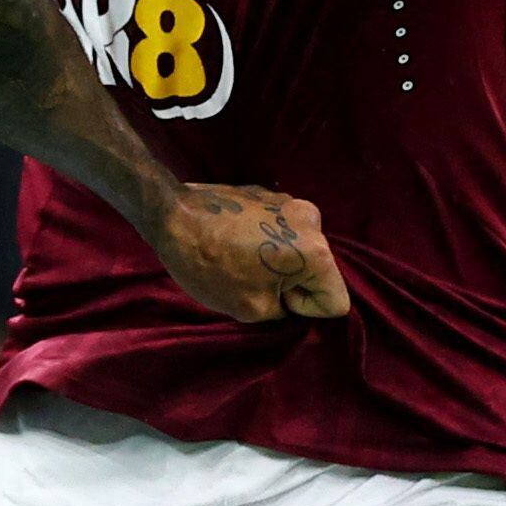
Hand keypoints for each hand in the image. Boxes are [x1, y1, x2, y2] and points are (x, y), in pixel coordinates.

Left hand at [154, 183, 349, 322]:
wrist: (170, 215)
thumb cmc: (210, 265)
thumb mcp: (252, 309)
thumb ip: (284, 311)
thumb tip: (288, 299)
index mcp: (317, 250)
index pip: (335, 301)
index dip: (304, 309)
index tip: (273, 298)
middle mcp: (311, 219)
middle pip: (318, 272)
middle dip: (290, 285)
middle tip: (251, 280)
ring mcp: (288, 201)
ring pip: (297, 252)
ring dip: (275, 263)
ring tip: (238, 260)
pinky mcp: (266, 194)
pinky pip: (278, 232)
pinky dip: (262, 242)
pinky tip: (231, 242)